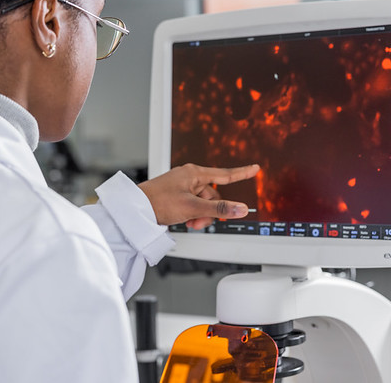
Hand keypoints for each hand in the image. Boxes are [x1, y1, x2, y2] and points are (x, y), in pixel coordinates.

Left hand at [139, 163, 259, 229]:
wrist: (135, 210)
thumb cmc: (158, 202)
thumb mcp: (192, 207)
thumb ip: (219, 209)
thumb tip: (240, 208)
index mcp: (194, 173)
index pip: (225, 174)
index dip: (242, 173)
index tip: (255, 169)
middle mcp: (189, 178)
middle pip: (213, 195)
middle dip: (209, 211)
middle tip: (197, 222)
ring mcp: (182, 187)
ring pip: (203, 204)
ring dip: (200, 216)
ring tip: (187, 222)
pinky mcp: (177, 196)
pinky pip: (193, 206)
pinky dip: (191, 215)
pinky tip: (183, 221)